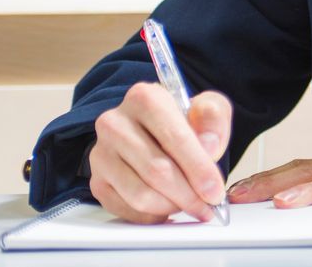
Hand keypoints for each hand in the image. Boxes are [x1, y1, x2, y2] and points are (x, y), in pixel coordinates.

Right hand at [89, 82, 231, 223]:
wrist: (157, 130)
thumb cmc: (185, 119)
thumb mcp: (208, 108)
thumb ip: (214, 120)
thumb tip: (209, 146)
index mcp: (144, 98)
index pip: (175, 138)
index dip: (199, 169)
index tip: (215, 191)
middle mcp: (115, 123)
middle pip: (157, 171)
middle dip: (188, 195)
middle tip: (207, 206)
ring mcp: (101, 154)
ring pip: (140, 194)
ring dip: (171, 206)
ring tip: (189, 203)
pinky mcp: (97, 181)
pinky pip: (125, 209)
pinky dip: (152, 215)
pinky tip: (168, 207)